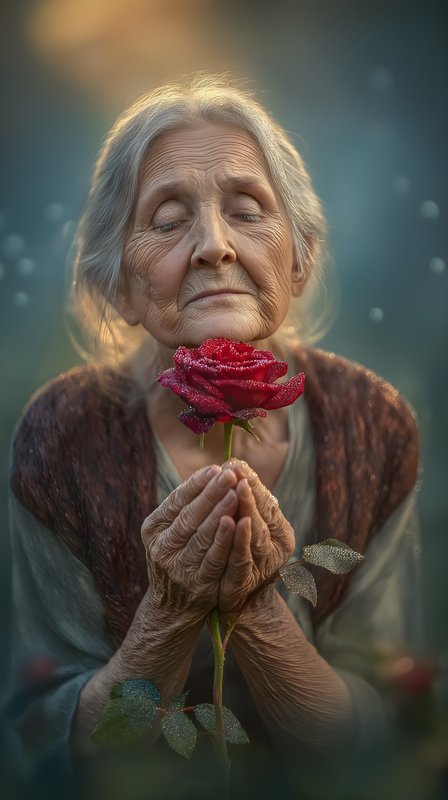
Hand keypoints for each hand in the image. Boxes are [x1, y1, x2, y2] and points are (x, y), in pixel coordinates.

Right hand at [141, 465, 238, 615]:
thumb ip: (185, 508)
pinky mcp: (198, 584)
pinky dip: (225, 540)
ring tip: (235, 492)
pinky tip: (236, 523)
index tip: (216, 468)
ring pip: (201, 535)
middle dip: (211, 493)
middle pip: (189, 516)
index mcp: (153, 529)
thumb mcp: (170, 532)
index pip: (176, 501)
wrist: (173, 606)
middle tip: (230, 475)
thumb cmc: (178, 557)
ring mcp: (178, 568)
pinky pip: (214, 558)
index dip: (197, 484)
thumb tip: (213, 472)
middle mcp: (161, 548)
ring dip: (220, 512)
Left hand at [217, 460, 294, 614]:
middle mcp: (277, 548)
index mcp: (281, 532)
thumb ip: (247, 503)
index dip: (253, 481)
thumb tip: (233, 465)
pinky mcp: (243, 583)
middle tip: (236, 469)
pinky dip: (238, 540)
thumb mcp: (251, 528)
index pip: (268, 501)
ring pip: (256, 534)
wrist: (239, 605)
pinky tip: (232, 522)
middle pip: (265, 514)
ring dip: (247, 509)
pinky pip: (242, 559)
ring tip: (238, 486)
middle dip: (250, 490)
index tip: (237, 462)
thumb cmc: (243, 556)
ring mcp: (262, 566)